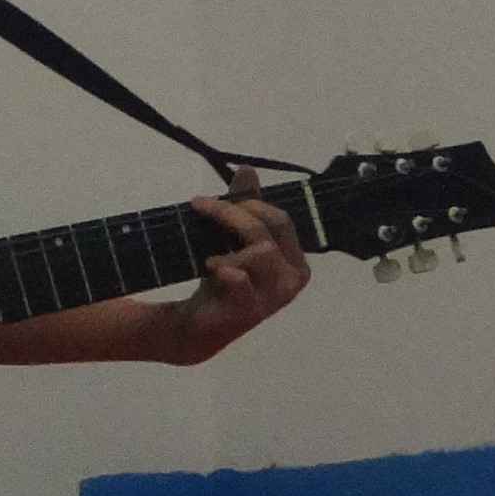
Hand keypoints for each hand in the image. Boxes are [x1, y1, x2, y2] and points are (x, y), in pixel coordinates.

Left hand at [161, 184, 309, 362]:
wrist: (200, 326)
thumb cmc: (223, 281)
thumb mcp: (234, 240)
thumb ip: (243, 207)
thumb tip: (247, 169)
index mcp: (295, 259)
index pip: (280, 219)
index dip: (248, 203)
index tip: (211, 200)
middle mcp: (292, 278)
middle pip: (271, 229)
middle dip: (234, 212)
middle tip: (202, 207)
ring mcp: (273, 297)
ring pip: (261, 251)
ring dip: (230, 239)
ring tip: (208, 249)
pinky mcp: (250, 311)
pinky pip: (243, 281)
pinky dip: (226, 268)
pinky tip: (212, 266)